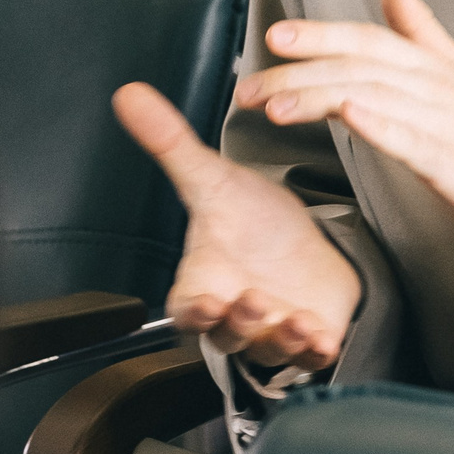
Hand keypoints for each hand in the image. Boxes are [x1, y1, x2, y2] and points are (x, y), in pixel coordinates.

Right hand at [115, 82, 360, 368]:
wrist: (303, 242)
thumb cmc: (250, 220)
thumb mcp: (212, 178)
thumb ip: (170, 143)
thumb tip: (130, 94)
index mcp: (204, 285)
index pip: (187, 310)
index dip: (195, 311)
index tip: (207, 301)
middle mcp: (234, 316)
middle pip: (228, 335)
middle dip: (241, 322)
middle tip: (253, 300)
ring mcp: (270, 333)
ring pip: (268, 350)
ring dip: (280, 338)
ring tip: (295, 319)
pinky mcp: (308, 339)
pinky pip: (307, 358)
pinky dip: (314, 351)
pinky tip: (322, 335)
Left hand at [237, 0, 453, 256]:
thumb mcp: (452, 70)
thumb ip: (416, 24)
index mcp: (430, 62)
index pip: (367, 39)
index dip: (320, 34)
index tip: (273, 36)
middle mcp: (437, 84)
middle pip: (359, 67)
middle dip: (298, 74)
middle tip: (248, 89)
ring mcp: (446, 121)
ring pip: (374, 98)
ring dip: (320, 99)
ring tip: (275, 107)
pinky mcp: (453, 162)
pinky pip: (412, 140)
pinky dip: (380, 125)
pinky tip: (349, 117)